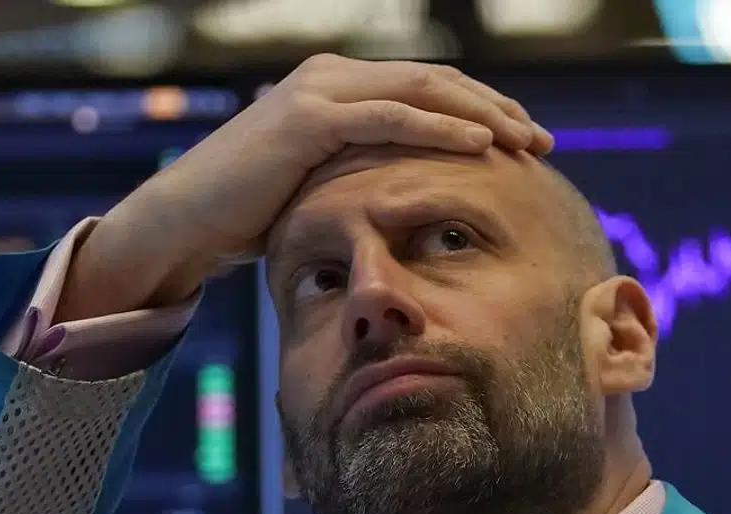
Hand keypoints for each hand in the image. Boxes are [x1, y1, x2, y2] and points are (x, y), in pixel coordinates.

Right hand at [60, 55, 552, 320]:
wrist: (187, 220)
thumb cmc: (250, 213)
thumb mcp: (320, 186)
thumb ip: (362, 175)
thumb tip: (409, 200)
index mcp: (340, 87)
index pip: (427, 88)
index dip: (481, 110)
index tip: (524, 140)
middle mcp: (333, 76)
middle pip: (436, 81)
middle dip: (496, 109)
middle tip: (543, 139)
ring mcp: (321, 91)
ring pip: (423, 91)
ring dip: (483, 115)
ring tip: (526, 141)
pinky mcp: (309, 118)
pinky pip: (392, 118)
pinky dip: (441, 129)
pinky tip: (481, 146)